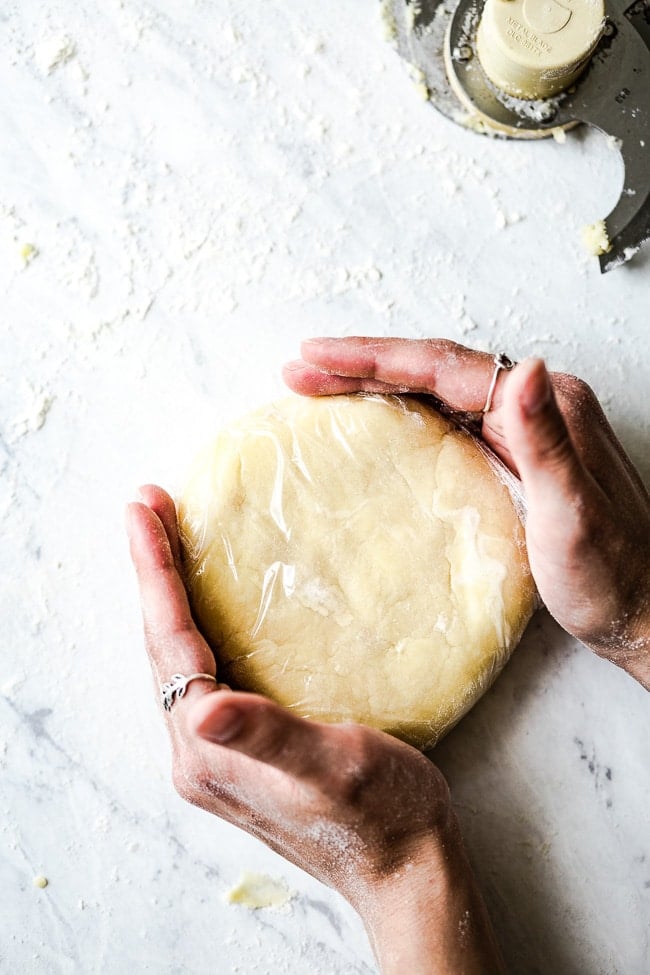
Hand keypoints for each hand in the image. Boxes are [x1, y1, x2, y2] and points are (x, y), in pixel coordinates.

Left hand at [126, 485, 505, 974]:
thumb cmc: (381, 814)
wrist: (405, 868)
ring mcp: (215, 757)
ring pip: (176, 661)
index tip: (143, 510)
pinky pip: (199, 676)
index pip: (169, 643)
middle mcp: (198, 754)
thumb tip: (203, 710)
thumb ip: (267, 735)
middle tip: (148, 510)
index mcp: (208, 750)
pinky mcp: (238, 755)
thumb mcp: (332, 765)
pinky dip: (194, 629)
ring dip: (168, 599)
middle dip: (153, 575)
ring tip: (168, 544)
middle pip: (161, 648)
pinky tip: (207, 609)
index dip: (156, 573)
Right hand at [284, 337, 649, 687]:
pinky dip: (402, 415)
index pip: (442, 367)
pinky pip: (446, 422)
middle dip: (363, 365)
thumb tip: (525, 366)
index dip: (374, 358)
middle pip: (432, 371)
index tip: (318, 356)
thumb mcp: (574, 513)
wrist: (646, 611)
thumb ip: (547, 440)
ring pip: (435, 393)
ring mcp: (523, 432)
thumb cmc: (612, 573)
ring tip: (320, 386)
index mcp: (544, 405)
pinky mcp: (514, 459)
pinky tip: (376, 425)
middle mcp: (533, 407)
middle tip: (301, 368)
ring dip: (376, 385)